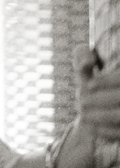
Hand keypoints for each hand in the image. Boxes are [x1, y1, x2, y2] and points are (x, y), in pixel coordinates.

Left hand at [55, 46, 119, 167]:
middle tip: (80, 102)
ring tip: (83, 114)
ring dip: (101, 116)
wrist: (98, 110)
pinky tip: (93, 128)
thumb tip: (88, 63)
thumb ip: (82, 55)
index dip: (107, 80)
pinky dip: (107, 131)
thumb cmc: (93, 81)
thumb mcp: (85, 63)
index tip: (89, 85)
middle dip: (99, 100)